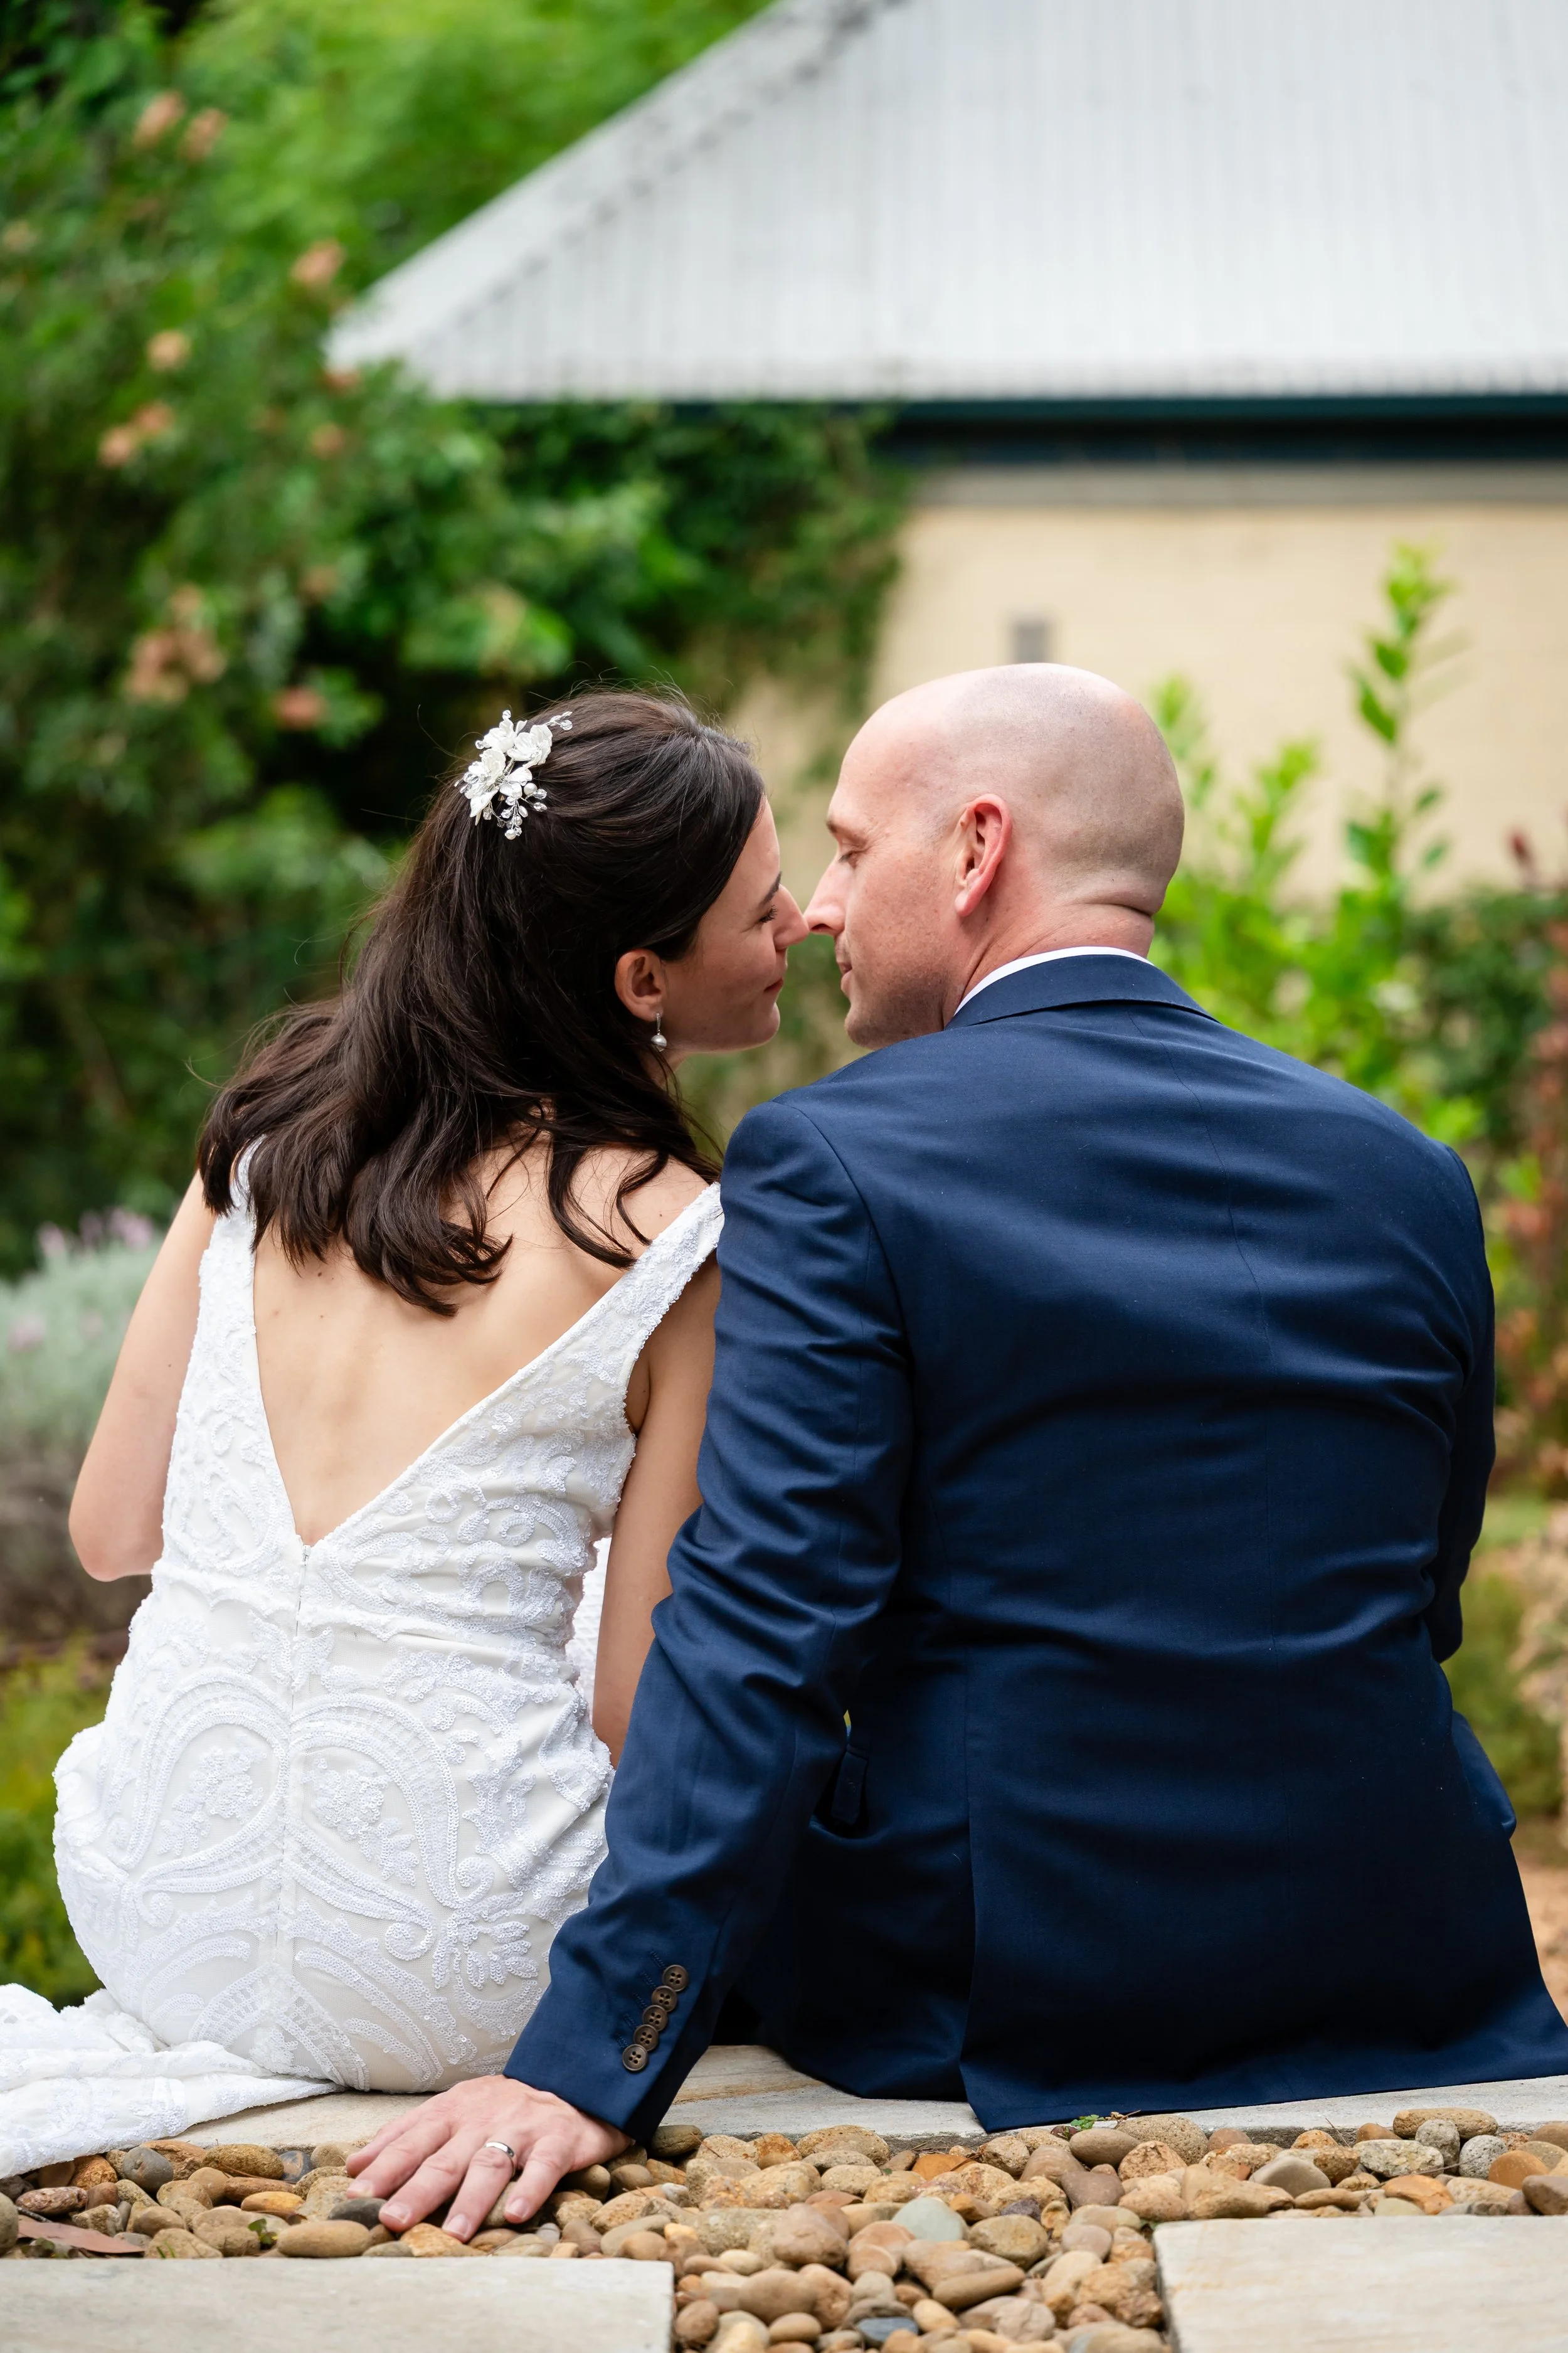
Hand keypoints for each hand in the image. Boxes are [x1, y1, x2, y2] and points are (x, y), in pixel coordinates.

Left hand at [347, 2074, 627, 2240]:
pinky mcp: (558, 2140)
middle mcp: (482, 2119)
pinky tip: (517, 2213)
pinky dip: (530, 2189)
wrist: (572, 2082)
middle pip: (445, 2158)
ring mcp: (520, 2128)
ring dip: (470, 2199)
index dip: (384, 2167)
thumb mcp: (451, 2111)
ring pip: (490, 2165)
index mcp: (452, 2112)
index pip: (412, 2141)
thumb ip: (405, 2137)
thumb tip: (355, 2166)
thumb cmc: (500, 2108)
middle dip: (417, 2190)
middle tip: (393, 2220)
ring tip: (452, 2233)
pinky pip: (543, 2166)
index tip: (357, 2196)